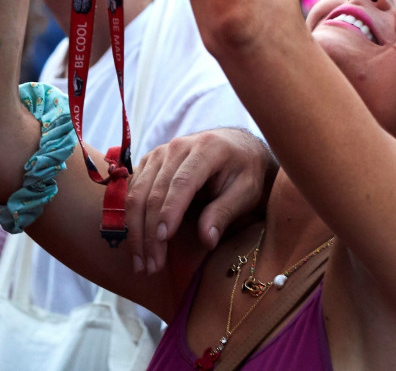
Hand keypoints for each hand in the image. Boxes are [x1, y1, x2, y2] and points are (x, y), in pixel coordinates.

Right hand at [126, 128, 276, 275]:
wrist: (237, 147)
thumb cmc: (245, 171)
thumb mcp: (247, 190)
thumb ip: (226, 211)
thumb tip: (207, 240)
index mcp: (208, 148)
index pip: (182, 182)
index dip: (169, 211)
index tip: (163, 240)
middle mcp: (179, 146)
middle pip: (155, 192)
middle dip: (150, 233)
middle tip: (152, 267)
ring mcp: (160, 153)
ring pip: (137, 194)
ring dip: (135, 232)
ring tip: (142, 264)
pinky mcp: (149, 162)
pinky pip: (132, 192)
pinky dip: (130, 220)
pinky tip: (137, 246)